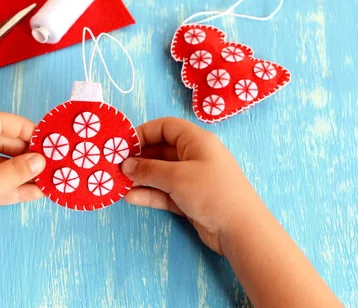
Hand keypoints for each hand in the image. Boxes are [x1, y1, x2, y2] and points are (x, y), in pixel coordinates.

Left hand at [0, 112, 45, 258]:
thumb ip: (17, 171)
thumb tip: (40, 160)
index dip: (21, 127)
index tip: (43, 139)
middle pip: (1, 143)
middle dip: (25, 152)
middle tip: (49, 161)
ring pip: (0, 165)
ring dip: (22, 172)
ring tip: (47, 178)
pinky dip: (12, 187)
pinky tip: (34, 193)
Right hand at [121, 117, 261, 254]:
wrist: (241, 230)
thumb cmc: (212, 193)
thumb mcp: (177, 177)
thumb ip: (148, 169)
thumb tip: (125, 165)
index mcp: (196, 141)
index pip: (166, 127)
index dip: (143, 133)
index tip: (124, 145)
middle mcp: (194, 156)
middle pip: (160, 150)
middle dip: (138, 159)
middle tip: (116, 167)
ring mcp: (192, 179)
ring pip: (160, 173)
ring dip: (141, 178)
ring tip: (119, 184)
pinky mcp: (189, 199)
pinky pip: (164, 192)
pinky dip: (149, 193)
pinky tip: (131, 198)